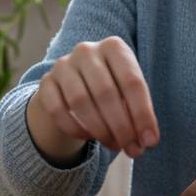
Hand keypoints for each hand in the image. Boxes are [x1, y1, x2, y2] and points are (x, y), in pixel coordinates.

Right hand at [26, 36, 158, 159]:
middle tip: (132, 149)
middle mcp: (87, 51)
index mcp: (114, 47)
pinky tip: (88, 137)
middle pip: (106, 92)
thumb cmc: (112, 87)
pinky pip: (58, 110)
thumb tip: (147, 141)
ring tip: (113, 145)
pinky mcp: (46, 82)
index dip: (143, 114)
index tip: (150, 141)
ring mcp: (63, 65)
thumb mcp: (128, 91)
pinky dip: (75, 128)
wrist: (74, 83)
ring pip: (80, 102)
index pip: (132, 82)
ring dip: (100, 130)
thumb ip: (139, 113)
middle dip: (122, 126)